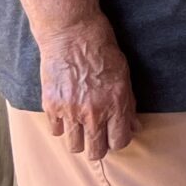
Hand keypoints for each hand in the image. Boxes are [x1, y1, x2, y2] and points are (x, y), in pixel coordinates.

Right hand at [37, 12, 136, 159]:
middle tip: (97, 136)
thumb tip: (134, 126)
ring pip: (74, 146)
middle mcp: (93, 112)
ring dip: (79, 139)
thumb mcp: (123, 74)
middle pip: (95, 152)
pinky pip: (56, 131)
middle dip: (99, 147)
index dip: (118, 140)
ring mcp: (71, 111)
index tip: (114, 135)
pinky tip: (66, 114)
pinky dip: (62, 126)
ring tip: (81, 126)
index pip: (119, 141)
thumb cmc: (102, 49)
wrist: (72, 33)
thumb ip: (128, 104)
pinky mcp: (51, 106)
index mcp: (116, 103)